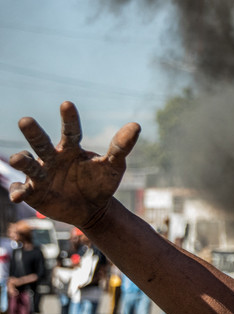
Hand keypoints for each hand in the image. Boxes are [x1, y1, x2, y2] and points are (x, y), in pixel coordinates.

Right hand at [8, 102, 139, 228]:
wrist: (93, 209)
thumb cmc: (101, 183)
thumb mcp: (114, 166)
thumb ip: (121, 147)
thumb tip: (136, 125)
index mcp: (70, 148)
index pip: (71, 131)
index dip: (69, 119)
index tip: (67, 104)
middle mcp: (52, 157)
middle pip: (41, 142)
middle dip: (33, 132)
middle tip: (26, 120)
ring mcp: (40, 174)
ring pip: (28, 164)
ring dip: (21, 161)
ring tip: (17, 158)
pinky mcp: (33, 193)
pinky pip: (22, 191)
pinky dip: (18, 192)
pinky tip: (17, 195)